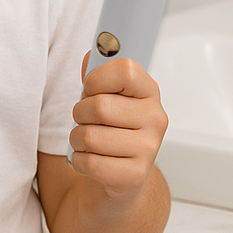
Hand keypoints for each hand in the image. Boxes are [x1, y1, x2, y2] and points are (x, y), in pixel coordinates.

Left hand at [70, 55, 167, 203]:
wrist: (123, 177)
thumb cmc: (112, 129)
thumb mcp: (106, 96)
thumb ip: (96, 74)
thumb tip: (92, 55)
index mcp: (149, 92)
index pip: (125, 71)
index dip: (97, 78)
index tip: (91, 88)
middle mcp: (155, 119)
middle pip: (100, 106)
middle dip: (80, 112)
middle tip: (87, 119)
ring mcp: (148, 149)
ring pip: (89, 135)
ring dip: (77, 139)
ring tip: (89, 141)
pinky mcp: (133, 176)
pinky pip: (88, 162)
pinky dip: (78, 161)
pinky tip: (91, 160)